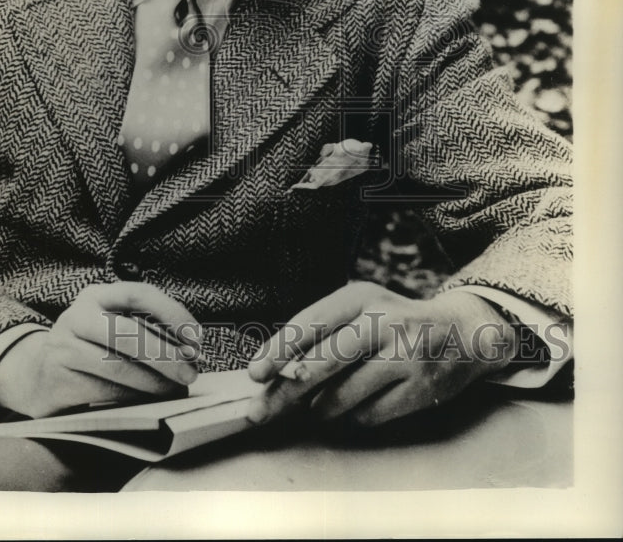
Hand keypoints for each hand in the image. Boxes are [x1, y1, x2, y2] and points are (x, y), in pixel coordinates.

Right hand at [0, 282, 201, 417]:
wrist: (35, 375)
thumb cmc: (88, 349)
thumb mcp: (109, 327)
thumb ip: (143, 330)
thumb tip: (189, 352)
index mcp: (96, 296)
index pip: (139, 294)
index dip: (172, 313)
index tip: (196, 337)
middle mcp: (77, 316)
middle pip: (129, 332)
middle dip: (166, 355)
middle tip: (190, 372)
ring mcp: (63, 347)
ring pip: (117, 365)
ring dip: (153, 382)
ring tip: (173, 390)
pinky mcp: (57, 380)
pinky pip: (103, 390)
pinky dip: (131, 398)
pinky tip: (147, 402)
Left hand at [247, 283, 517, 427]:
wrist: (461, 333)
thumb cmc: (393, 323)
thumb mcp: (360, 311)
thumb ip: (323, 335)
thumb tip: (276, 374)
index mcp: (361, 297)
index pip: (312, 323)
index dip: (280, 350)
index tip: (256, 373)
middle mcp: (383, 322)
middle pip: (323, 363)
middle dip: (286, 392)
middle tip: (260, 412)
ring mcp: (404, 357)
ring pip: (342, 398)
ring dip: (320, 409)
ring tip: (317, 406)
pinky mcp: (419, 389)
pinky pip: (367, 417)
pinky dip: (352, 418)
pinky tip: (355, 407)